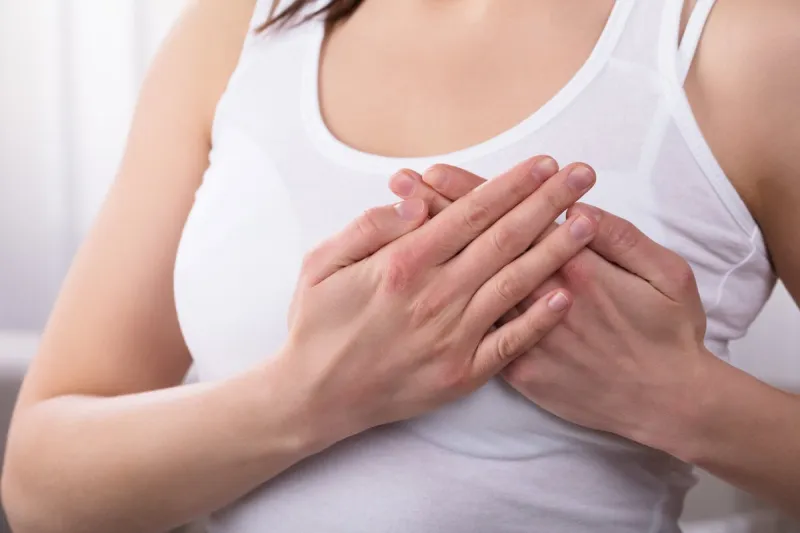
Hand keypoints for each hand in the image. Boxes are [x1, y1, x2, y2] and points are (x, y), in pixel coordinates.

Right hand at [282, 156, 598, 445]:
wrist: (314, 397)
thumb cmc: (317, 326)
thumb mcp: (321, 263)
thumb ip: (370, 227)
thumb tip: (418, 201)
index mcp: (403, 264)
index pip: (470, 214)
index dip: (511, 186)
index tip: (543, 164)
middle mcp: (435, 297)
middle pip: (503, 240)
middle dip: (547, 203)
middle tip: (582, 175)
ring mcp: (453, 338)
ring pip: (515, 284)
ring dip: (555, 250)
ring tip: (589, 222)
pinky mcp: (461, 373)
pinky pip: (510, 344)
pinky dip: (539, 321)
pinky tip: (565, 296)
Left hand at [393, 165, 713, 448]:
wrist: (667, 404)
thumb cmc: (670, 334)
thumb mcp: (666, 273)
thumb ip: (620, 238)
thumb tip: (577, 210)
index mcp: (575, 267)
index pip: (512, 219)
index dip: (472, 193)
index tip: (435, 173)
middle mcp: (542, 299)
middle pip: (480, 247)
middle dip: (438, 212)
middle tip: (402, 184)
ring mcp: (527, 337)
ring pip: (470, 285)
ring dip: (436, 253)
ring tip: (403, 224)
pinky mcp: (521, 370)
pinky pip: (479, 336)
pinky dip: (451, 308)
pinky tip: (428, 287)